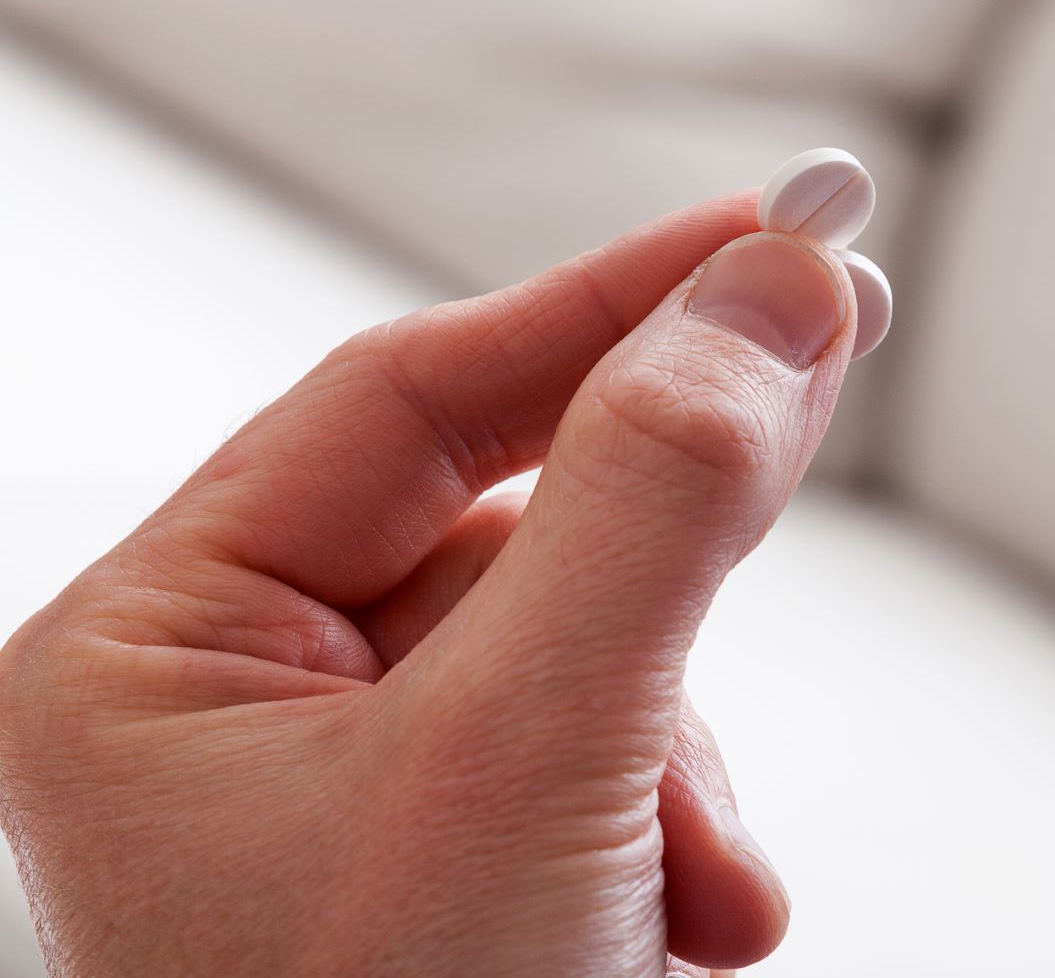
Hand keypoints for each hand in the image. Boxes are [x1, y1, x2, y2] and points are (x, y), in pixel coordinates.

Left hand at [0, 192, 856, 975]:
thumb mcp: (525, 772)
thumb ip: (652, 511)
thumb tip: (771, 296)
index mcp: (150, 661)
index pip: (410, 398)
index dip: (606, 300)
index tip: (775, 231)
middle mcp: (234, 711)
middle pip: (505, 516)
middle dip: (666, 544)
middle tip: (820, 391)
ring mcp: (350, 793)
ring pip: (579, 651)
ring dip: (678, 746)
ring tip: (688, 886)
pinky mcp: (458, 860)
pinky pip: (602, 760)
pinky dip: (677, 825)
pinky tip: (682, 927)